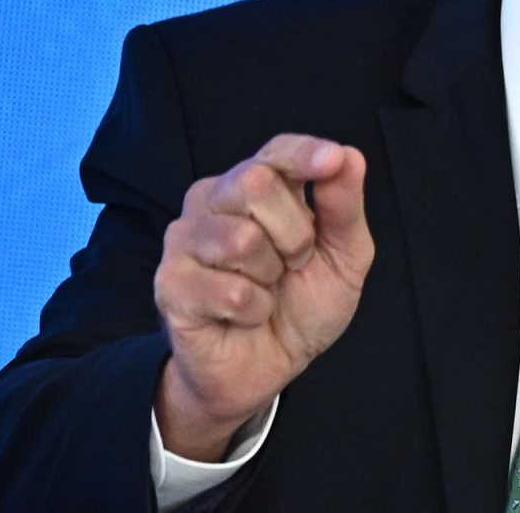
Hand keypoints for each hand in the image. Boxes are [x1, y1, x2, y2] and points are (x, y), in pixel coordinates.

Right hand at [152, 134, 372, 459]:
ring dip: (271, 276)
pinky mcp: (170, 284)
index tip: (332, 160)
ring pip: (241, 238)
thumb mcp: (343, 258)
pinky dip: (254, 311)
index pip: (276, 151)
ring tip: (266, 289)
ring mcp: (185, 239)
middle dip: (295, 233)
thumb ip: (344, 208)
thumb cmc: (302, 304)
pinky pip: (230, 292)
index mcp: (257, 183)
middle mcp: (214, 199)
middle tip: (293, 264)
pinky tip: (246, 315)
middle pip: (255, 183)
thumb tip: (349, 155)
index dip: (304, 153)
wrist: (269, 368)